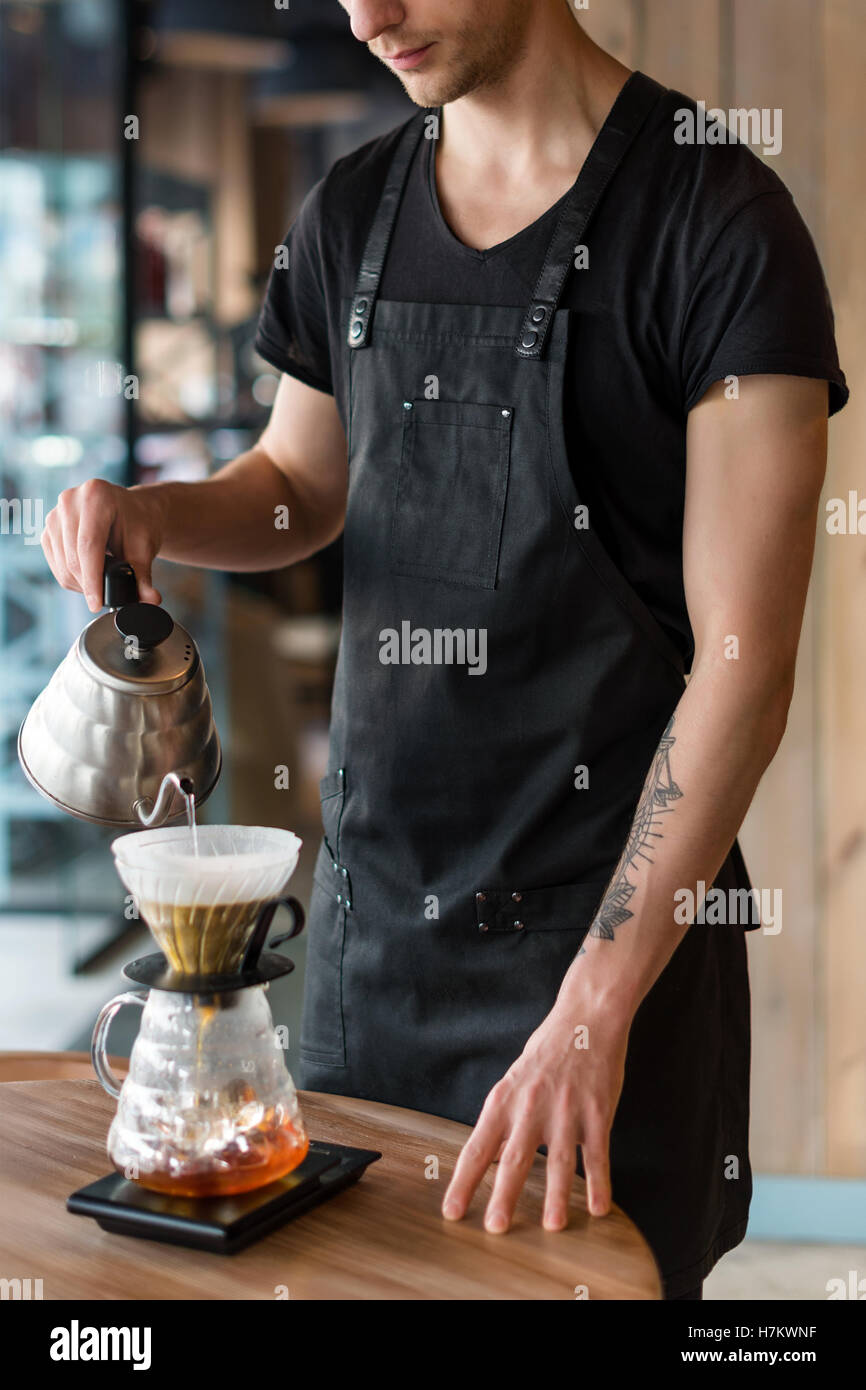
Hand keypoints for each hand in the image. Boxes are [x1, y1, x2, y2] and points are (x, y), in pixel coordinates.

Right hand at [42, 479, 164, 611]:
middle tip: (106, 598)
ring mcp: (56, 512)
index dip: (92, 579)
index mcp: (97, 496)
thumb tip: (151, 600)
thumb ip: (144, 576)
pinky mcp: (48, 527)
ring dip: (80, 583)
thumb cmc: (139, 525)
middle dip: (89, 585)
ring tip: (101, 583)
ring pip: (62, 563)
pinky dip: (70, 577)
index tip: (97, 604)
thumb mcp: (145, 548)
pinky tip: (89, 575)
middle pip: (73, 556)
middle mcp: (71, 500)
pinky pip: (54, 562)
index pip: (88, 545)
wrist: (131, 512)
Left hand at [442, 1000, 629, 1231]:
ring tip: (552, 1226)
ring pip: (559, 1160)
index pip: (477, 1147)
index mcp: (504, 1100)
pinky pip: (597, 1153)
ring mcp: (566, 1110)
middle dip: (505, 1195)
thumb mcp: (514, 1082)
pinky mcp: (597, 1112)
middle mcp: (531, 1107)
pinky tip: (599, 1208)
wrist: (586, 1020)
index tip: (452, 1212)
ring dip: (556, 1195)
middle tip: (495, 1228)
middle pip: (515, 1158)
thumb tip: (490, 1159)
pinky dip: (599, 1182)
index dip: (464, 1182)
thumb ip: (503, 1122)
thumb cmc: (546, 1052)